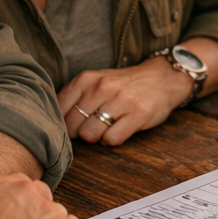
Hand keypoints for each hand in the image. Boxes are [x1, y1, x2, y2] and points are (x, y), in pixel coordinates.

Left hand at [58, 58, 193, 145]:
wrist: (163, 78)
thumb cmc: (124, 85)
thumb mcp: (97, 81)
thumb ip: (76, 98)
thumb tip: (54, 123)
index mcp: (87, 79)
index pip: (59, 110)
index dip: (63, 123)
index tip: (72, 125)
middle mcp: (102, 88)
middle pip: (72, 126)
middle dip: (78, 133)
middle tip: (92, 127)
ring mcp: (120, 101)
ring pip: (89, 134)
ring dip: (96, 137)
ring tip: (106, 128)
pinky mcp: (137, 115)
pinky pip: (111, 140)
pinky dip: (112, 140)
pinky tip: (119, 130)